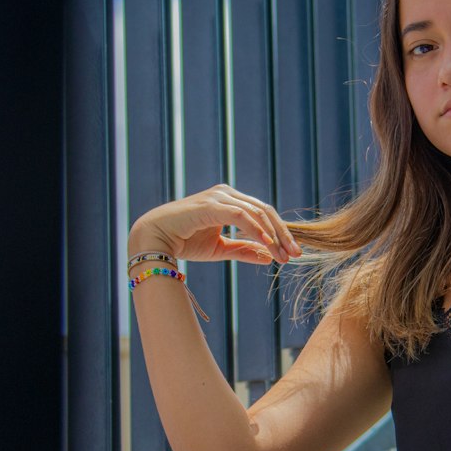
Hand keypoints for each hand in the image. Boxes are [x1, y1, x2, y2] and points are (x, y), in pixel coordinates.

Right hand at [129, 184, 301, 267]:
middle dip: (282, 235)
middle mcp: (227, 193)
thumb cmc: (184, 242)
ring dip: (273, 235)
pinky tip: (267, 244)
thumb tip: (268, 257)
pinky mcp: (211, 204)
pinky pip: (241, 216)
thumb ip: (244, 250)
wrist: (155, 239)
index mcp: (230, 201)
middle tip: (295, 255)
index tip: (291, 255)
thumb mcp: (221, 249)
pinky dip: (256, 230)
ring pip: (256, 213)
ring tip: (282, 255)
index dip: (280, 234)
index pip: (263, 214)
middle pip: (265, 212)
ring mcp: (219, 196)